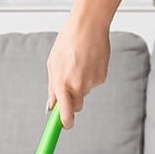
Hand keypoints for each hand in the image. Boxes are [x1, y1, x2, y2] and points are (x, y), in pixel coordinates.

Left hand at [47, 8, 109, 128]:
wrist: (88, 27)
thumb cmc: (67, 43)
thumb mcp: (53, 64)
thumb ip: (53, 86)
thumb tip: (52, 105)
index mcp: (62, 83)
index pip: (65, 112)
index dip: (65, 123)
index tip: (65, 126)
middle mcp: (77, 86)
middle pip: (77, 106)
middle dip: (73, 101)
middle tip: (71, 85)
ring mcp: (91, 82)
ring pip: (85, 92)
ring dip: (82, 83)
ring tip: (79, 63)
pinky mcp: (102, 77)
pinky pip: (95, 82)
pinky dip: (91, 75)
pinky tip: (89, 61)